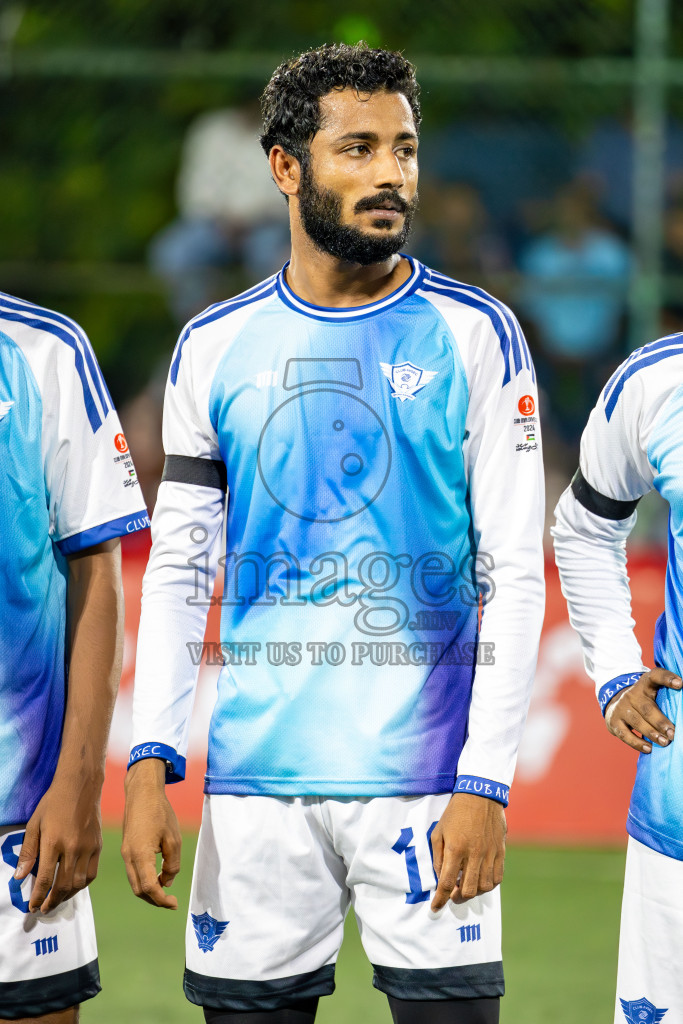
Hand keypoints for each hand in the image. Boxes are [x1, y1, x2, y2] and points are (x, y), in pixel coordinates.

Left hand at [14, 776, 102, 913]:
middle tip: (44, 909)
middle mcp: (72, 848)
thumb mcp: (34, 824)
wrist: (80, 786)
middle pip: (63, 885)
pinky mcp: (97, 846)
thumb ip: (28, 852)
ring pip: (79, 883)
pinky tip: (74, 886)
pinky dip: (82, 884)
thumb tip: (19, 877)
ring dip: (67, 896)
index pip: (44, 879)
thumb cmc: (53, 803)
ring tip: (58, 900)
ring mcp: (87, 848)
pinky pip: (91, 873)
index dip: (38, 897)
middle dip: (52, 901)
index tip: (33, 907)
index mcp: (53, 842)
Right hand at [121, 759, 181, 908]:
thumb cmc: (160, 812)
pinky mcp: (126, 849)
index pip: (148, 887)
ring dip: (149, 891)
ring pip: (135, 883)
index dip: (161, 900)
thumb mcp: (173, 839)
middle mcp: (128, 857)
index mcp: (139, 855)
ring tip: (166, 892)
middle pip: (139, 890)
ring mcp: (125, 853)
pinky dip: (144, 880)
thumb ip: (172, 864)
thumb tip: (167, 882)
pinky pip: (134, 872)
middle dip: (154, 900)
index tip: (175, 904)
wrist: (142, 793)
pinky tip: (158, 877)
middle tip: (171, 902)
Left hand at [430, 793, 505, 910]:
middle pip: (468, 890)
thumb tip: (441, 877)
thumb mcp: (438, 831)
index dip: (440, 899)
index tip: (435, 907)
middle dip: (458, 898)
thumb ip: (438, 857)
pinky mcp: (500, 852)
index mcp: (456, 849)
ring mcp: (490, 854)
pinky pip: (497, 878)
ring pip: (484, 887)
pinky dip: (488, 885)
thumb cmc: (455, 813)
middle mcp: (474, 854)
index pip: (447, 883)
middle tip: (453, 894)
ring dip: (474, 892)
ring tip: (467, 886)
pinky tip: (481, 881)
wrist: (480, 795)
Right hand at [605, 668, 681, 752]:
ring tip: (664, 742)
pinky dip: (637, 743)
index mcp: (644, 684)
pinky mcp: (613, 721)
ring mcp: (620, 708)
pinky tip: (649, 748)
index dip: (667, 678)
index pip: (655, 676)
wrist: (616, 704)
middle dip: (660, 722)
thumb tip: (681, 710)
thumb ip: (665, 696)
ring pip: (636, 721)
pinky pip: (625, 734)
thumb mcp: (652, 693)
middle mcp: (631, 694)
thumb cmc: (643, 701)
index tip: (680, 683)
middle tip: (672, 733)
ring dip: (651, 733)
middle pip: (646, 708)